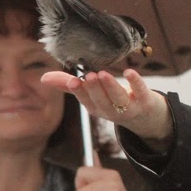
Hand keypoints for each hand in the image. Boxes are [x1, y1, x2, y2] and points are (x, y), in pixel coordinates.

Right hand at [41, 69, 171, 139]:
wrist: (147, 118)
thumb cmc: (114, 102)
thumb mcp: (92, 96)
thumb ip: (69, 85)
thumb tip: (44, 78)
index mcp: (96, 108)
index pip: (86, 100)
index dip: (79, 91)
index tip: (73, 80)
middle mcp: (111, 111)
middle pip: (101, 101)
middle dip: (94, 89)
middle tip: (89, 75)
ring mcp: (129, 108)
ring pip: (118, 99)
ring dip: (111, 87)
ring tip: (103, 74)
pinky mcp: (145, 101)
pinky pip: (140, 92)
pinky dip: (135, 83)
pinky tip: (129, 72)